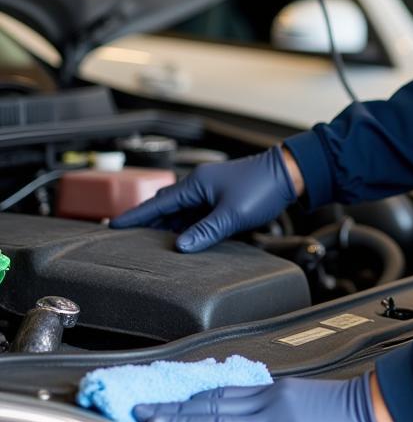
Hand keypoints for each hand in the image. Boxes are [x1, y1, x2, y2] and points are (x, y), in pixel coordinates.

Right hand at [109, 146, 296, 251]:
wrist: (288, 175)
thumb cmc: (262, 188)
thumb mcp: (232, 214)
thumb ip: (205, 231)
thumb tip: (181, 246)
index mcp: (196, 184)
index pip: (158, 202)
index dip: (136, 215)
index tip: (114, 225)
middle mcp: (200, 184)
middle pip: (166, 205)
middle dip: (148, 221)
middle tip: (129, 237)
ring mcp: (211, 189)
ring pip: (181, 209)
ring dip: (168, 223)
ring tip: (152, 241)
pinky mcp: (221, 196)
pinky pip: (196, 211)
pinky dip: (187, 223)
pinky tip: (184, 236)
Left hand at [133, 372, 392, 421]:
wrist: (376, 409)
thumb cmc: (348, 408)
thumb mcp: (306, 399)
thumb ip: (277, 404)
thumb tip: (254, 414)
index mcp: (274, 391)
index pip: (222, 391)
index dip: (190, 396)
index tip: (166, 399)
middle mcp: (268, 402)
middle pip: (211, 403)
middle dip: (173, 409)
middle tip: (141, 410)